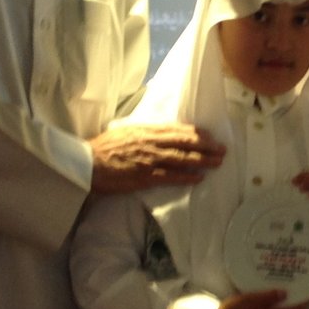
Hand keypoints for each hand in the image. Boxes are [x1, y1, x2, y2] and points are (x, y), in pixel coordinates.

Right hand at [89, 124, 224, 192]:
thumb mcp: (126, 132)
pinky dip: (186, 177)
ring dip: (202, 161)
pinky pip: (170, 177)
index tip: (211, 136)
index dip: (196, 133)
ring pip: (181, 159)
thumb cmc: (104, 148)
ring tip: (217, 163)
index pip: (177, 130)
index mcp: (146, 130)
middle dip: (206, 146)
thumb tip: (163, 134)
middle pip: (184, 143)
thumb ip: (145, 133)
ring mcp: (149, 160)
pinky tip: (199, 178)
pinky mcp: (145, 177)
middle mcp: (151, 143)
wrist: (86, 163)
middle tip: (222, 149)